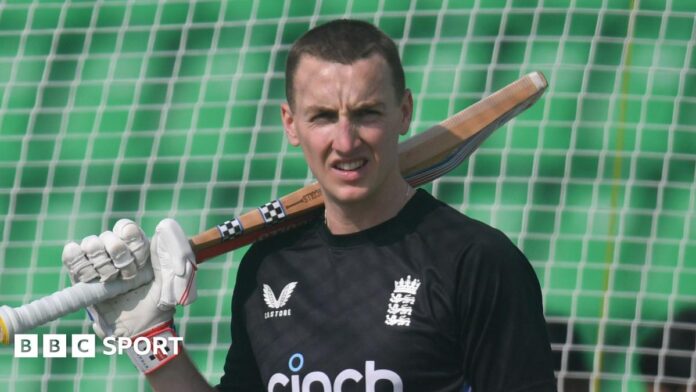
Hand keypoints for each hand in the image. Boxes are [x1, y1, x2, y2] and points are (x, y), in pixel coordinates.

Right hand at [61, 219, 196, 337]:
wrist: (142, 329)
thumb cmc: (160, 302)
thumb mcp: (171, 277)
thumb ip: (169, 253)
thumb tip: (163, 227)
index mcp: (137, 249)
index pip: (126, 228)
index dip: (131, 239)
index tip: (139, 258)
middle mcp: (116, 253)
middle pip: (107, 235)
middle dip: (117, 252)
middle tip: (127, 274)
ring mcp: (98, 265)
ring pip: (90, 244)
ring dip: (100, 259)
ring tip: (109, 278)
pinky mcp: (82, 279)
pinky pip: (72, 258)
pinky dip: (77, 259)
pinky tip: (87, 269)